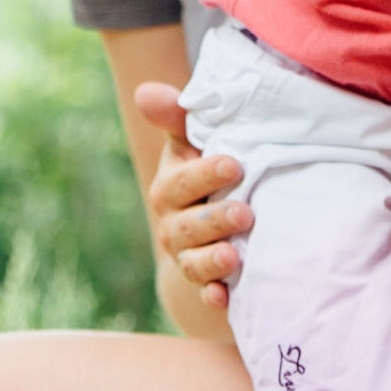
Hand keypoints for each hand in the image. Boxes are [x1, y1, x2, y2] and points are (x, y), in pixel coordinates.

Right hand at [134, 82, 251, 309]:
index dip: (205, 174)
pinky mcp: (205, 283)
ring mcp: (187, 256)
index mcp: (171, 185)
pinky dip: (213, 298)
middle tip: (246, 213)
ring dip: (212, 261)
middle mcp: (173, 223)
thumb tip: (145, 92)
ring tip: (235, 257)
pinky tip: (225, 298)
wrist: (212, 225)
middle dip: (214, 220)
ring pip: (194, 263)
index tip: (235, 164)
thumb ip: (177, 116)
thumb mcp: (193, 140)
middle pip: (187, 226)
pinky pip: (204, 294)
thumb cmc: (208, 169)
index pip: (181, 181)